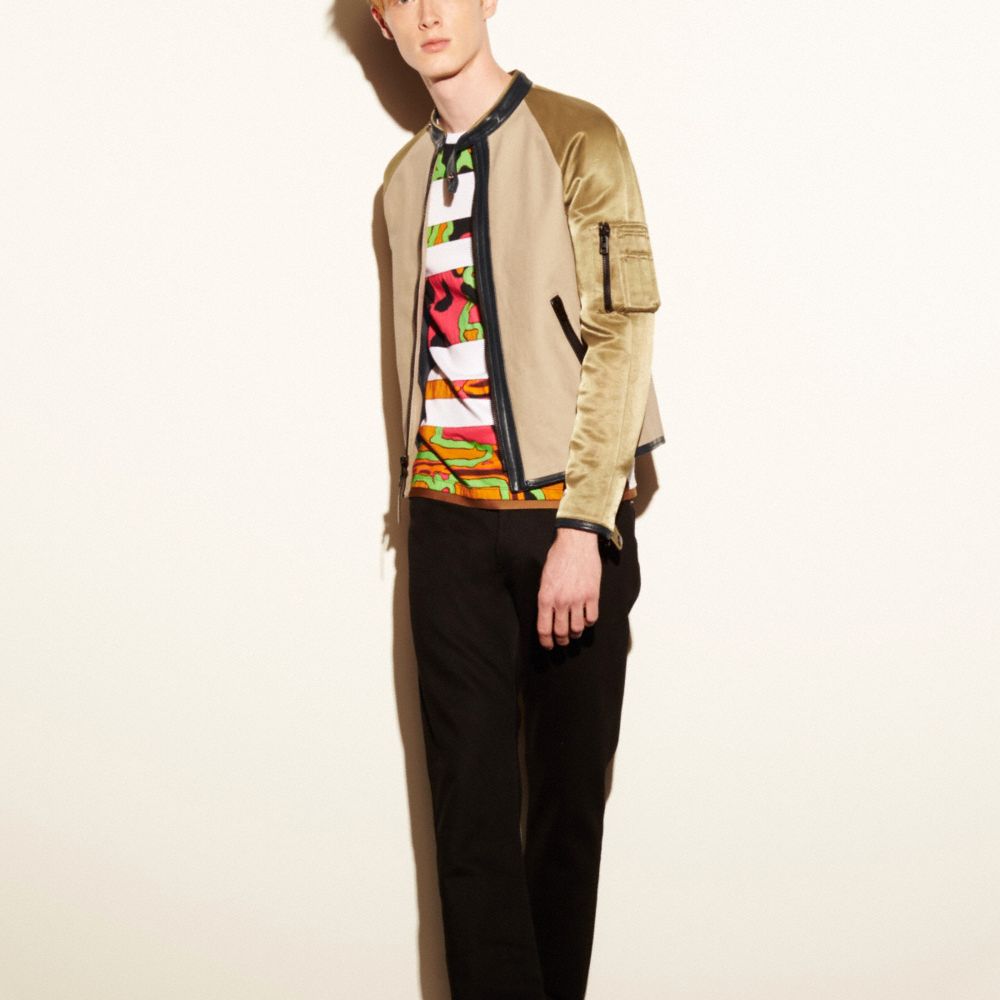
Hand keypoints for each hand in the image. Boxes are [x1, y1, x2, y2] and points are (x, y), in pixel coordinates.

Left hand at [536, 527, 601, 649]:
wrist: (576, 543)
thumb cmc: (558, 558)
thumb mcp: (544, 579)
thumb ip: (545, 598)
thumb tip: (547, 616)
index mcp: (545, 597)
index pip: (544, 629)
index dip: (546, 641)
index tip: (548, 645)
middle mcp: (561, 601)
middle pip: (561, 632)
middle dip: (561, 640)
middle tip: (562, 640)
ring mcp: (578, 599)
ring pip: (577, 629)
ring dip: (575, 634)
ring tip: (574, 631)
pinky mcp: (592, 595)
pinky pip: (591, 618)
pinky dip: (588, 622)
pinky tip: (585, 618)